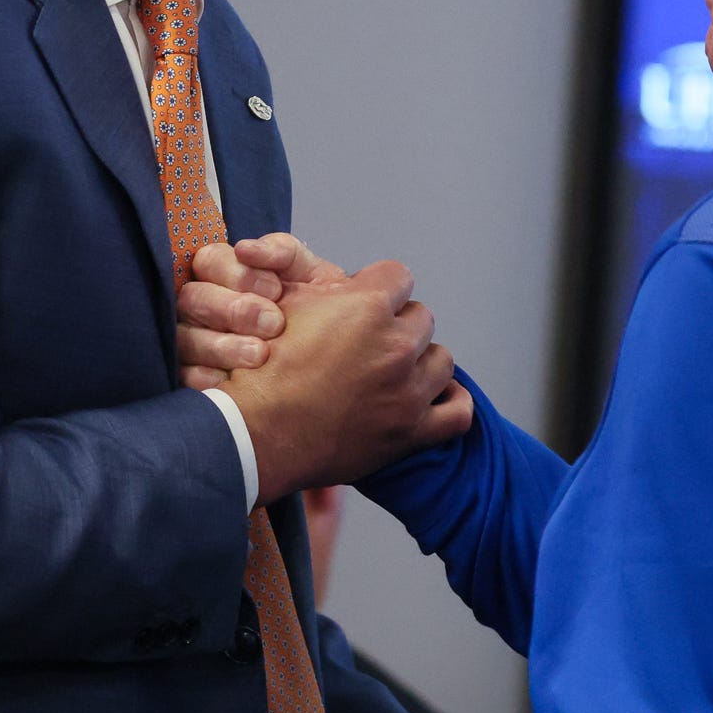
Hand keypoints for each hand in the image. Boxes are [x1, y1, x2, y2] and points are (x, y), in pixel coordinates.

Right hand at [175, 234, 345, 390]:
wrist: (335, 360)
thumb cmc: (318, 310)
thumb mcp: (310, 275)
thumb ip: (283, 252)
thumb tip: (245, 249)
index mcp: (225, 275)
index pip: (209, 261)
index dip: (238, 274)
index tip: (276, 290)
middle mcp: (203, 306)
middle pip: (192, 299)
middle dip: (233, 310)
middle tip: (273, 325)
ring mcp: (193, 342)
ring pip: (185, 339)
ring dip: (222, 346)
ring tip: (260, 355)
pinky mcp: (192, 377)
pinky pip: (183, 376)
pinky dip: (204, 377)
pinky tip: (231, 380)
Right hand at [223, 256, 472, 499]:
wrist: (254, 435)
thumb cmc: (263, 372)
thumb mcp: (287, 307)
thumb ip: (330, 288)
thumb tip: (351, 283)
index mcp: (368, 307)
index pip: (398, 276)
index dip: (377, 289)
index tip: (362, 305)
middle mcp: (396, 345)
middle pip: (420, 318)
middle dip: (396, 326)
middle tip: (366, 345)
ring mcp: (407, 391)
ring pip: (441, 360)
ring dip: (420, 362)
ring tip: (390, 373)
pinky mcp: (411, 431)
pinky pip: (458, 411)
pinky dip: (449, 402)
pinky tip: (431, 397)